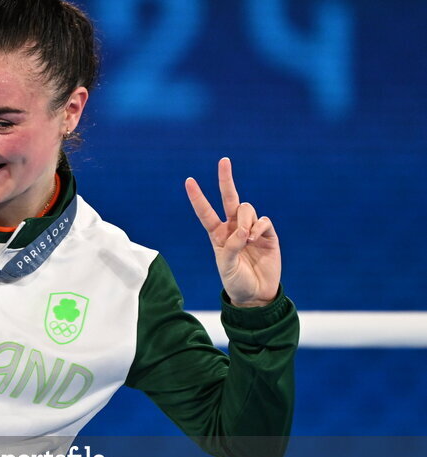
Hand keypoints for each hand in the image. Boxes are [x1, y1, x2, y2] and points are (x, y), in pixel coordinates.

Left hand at [185, 157, 280, 307]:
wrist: (256, 295)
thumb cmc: (236, 281)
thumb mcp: (227, 266)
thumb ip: (232, 247)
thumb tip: (244, 231)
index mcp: (218, 235)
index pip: (205, 212)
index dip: (198, 197)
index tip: (189, 181)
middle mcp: (234, 228)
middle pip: (229, 198)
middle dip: (226, 179)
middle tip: (223, 160)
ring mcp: (251, 230)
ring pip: (247, 209)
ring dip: (245, 220)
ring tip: (246, 238)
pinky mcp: (268, 235)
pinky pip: (263, 221)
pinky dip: (258, 227)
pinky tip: (255, 238)